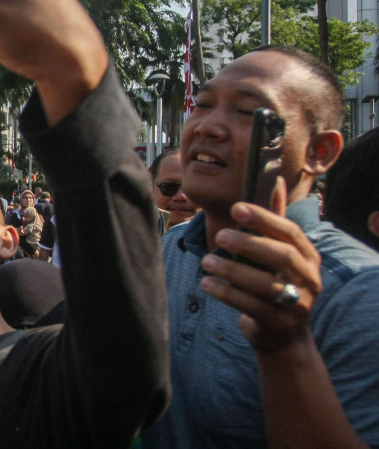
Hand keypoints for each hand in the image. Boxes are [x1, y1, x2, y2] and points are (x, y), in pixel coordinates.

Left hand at [199, 180, 321, 351]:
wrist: (283, 335)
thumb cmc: (275, 283)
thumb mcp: (279, 252)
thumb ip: (275, 221)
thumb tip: (276, 181)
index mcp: (308, 256)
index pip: (290, 232)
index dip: (264, 218)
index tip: (237, 208)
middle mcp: (309, 279)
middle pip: (283, 258)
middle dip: (250, 244)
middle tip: (220, 236)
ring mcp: (297, 304)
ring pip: (265, 285)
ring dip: (232, 271)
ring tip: (206, 261)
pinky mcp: (279, 324)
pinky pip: (251, 306)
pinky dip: (227, 294)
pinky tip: (207, 284)